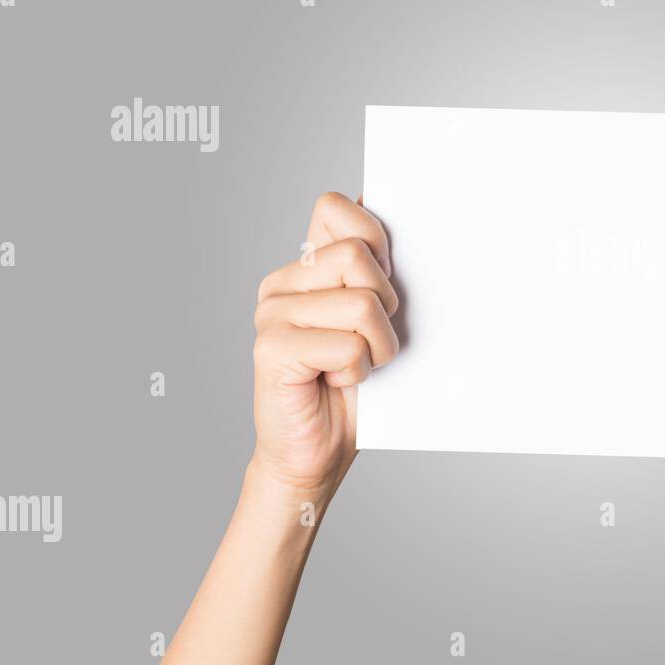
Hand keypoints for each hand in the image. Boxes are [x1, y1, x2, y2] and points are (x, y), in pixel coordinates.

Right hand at [251, 192, 398, 500]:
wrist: (319, 456)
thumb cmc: (356, 390)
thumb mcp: (380, 318)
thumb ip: (379, 270)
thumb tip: (392, 210)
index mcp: (307, 266)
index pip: (336, 208)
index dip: (374, 238)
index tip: (385, 280)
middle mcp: (283, 283)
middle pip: (358, 255)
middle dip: (387, 304)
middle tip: (371, 340)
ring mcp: (271, 312)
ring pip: (360, 302)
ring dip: (378, 344)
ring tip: (356, 365)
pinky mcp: (271, 347)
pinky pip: (346, 344)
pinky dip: (358, 370)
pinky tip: (334, 382)